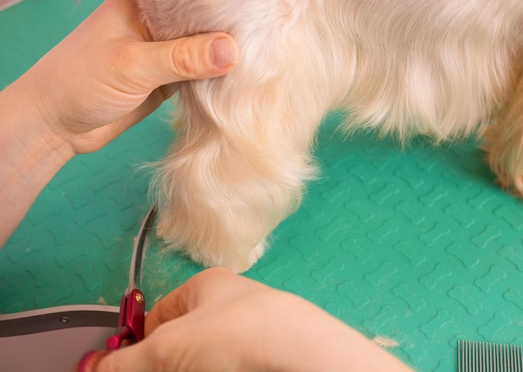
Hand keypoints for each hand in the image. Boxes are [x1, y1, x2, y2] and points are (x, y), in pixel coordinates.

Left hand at [15, 0, 237, 154]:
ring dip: (220, 62)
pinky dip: (211, 82)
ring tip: (259, 62)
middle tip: (263, 41)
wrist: (56, 126)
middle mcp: (153, 24)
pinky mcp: (164, 81)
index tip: (253, 13)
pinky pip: (195, 78)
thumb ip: (182, 58)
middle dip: (226, 35)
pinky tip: (236, 83)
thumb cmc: (80, 83)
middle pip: (199, 25)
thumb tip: (233, 51)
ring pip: (200, 53)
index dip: (219, 4)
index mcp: (140, 3)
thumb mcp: (134, 66)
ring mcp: (160, 54)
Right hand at [77, 268, 412, 371]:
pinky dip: (222, 366)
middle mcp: (233, 303)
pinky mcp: (270, 352)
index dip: (139, 341)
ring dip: (194, 366)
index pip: (159, 312)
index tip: (127, 365)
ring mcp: (254, 329)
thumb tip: (95, 368)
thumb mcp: (168, 350)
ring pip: (209, 355)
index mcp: (207, 285)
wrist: (301, 359)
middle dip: (165, 362)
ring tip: (197, 371)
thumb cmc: (238, 337)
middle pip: (183, 339)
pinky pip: (233, 361)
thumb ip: (127, 361)